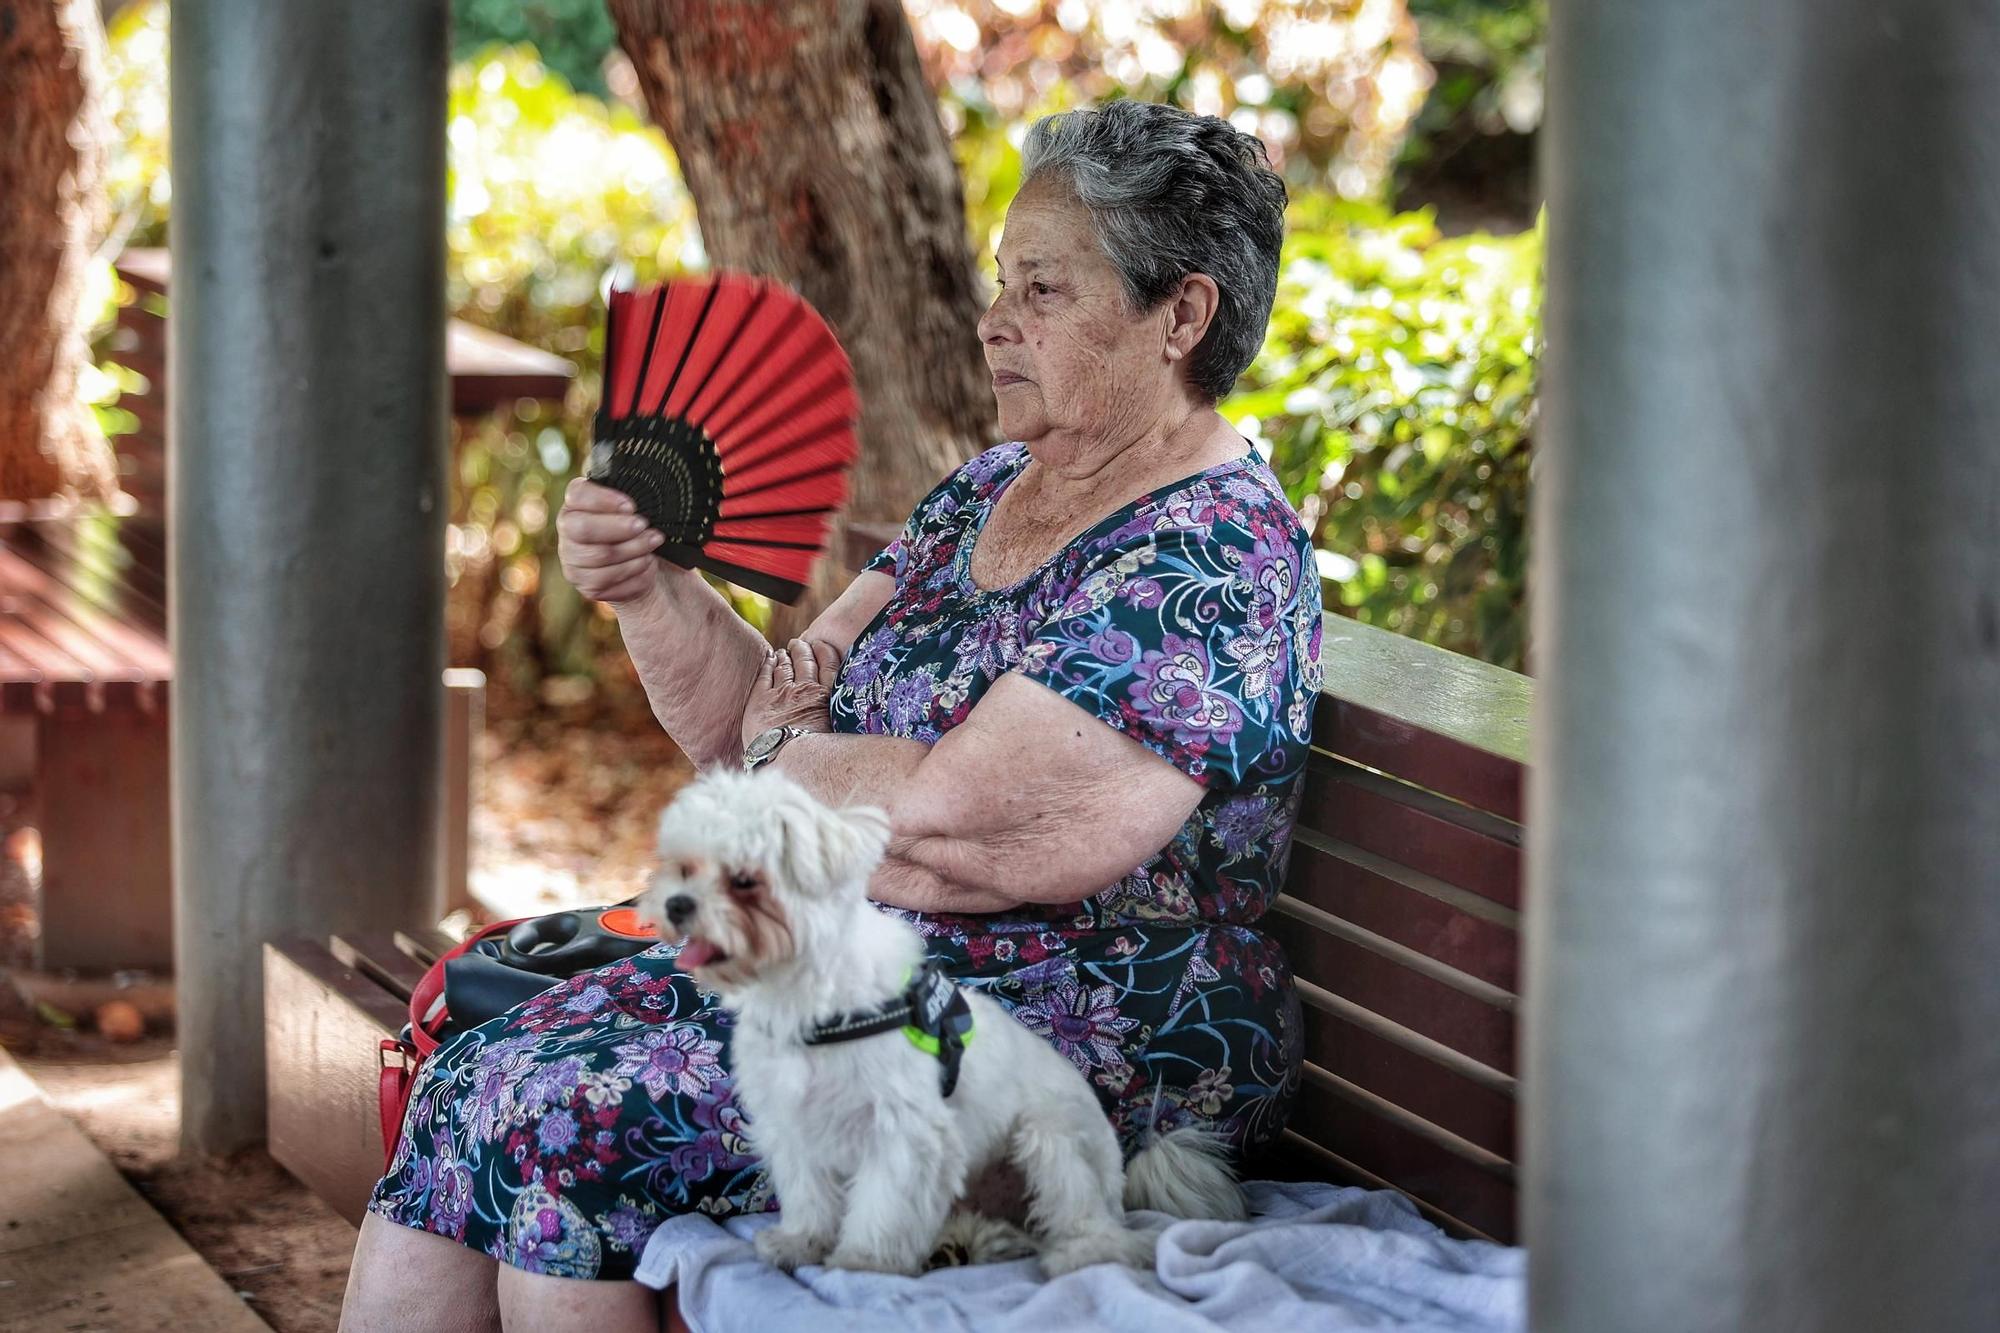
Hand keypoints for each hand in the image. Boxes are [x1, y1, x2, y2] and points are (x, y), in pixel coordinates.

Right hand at [556, 476, 677, 607]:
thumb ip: (635, 496)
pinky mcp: (587, 586)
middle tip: (643, 526)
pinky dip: (635, 571)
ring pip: (600, 555)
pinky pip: (610, 580)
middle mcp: (568, 531)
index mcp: (577, 504)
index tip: (630, 506)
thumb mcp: (640, 508)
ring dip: (634, 549)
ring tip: (654, 542)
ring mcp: (574, 561)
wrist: (652, 567)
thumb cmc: (642, 530)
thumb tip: (645, 494)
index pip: (576, 494)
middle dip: (618, 527)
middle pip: (582, 528)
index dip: (602, 500)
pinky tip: (647, 565)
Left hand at [741, 637, 844, 748]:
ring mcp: (781, 693)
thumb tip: (845, 723)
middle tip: (800, 643)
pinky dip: (768, 664)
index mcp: (824, 698)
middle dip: (803, 649)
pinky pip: (765, 675)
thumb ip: (837, 719)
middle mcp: (804, 690)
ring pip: (784, 666)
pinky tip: (769, 658)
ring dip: (785, 656)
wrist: (789, 759)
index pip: (827, 666)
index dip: (824, 652)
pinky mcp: (760, 699)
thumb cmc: (816, 756)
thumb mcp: (836, 735)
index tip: (820, 645)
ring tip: (784, 651)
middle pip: (805, 662)